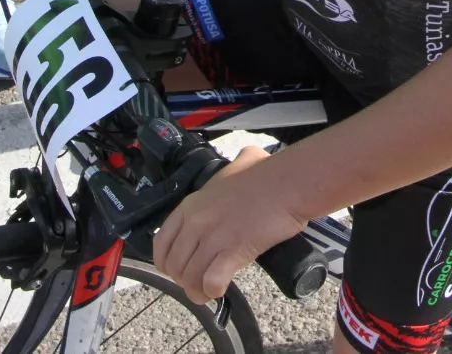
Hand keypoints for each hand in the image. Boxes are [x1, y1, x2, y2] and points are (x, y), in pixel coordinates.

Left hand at [153, 146, 304, 303]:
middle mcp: (197, 222)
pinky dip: (213, 290)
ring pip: (190, 277)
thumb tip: (249, 158)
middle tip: (197, 284)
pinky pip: (211, 281)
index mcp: (192, 204)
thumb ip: (237, 163)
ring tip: (207, 293)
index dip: (166, 261)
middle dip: (184, 280)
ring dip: (198, 290)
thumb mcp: (242, 162)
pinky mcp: (233, 251)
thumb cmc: (270, 173)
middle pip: (175, 265)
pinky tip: (220, 289)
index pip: (162, 242)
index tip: (177, 268)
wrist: (289, 183)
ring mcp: (214, 237)